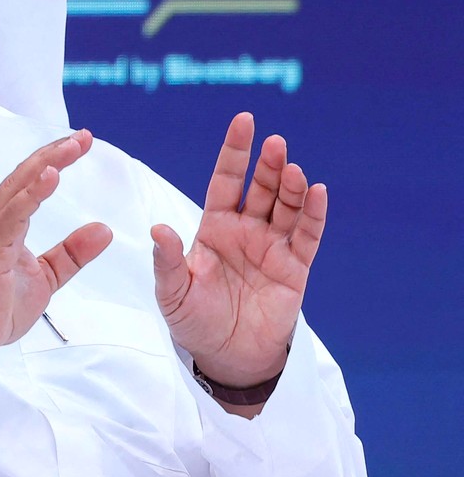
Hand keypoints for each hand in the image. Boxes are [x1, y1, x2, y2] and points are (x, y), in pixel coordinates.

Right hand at [0, 130, 112, 364]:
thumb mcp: (47, 276)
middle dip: (54, 153)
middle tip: (83, 137)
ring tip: (70, 148)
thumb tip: (103, 230)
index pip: (32, 183)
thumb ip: (73, 252)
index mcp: (8, 225)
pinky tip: (48, 178)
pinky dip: (31, 195)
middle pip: (25, 176)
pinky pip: (13, 216)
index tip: (81, 143)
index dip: (55, 160)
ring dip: (45, 165)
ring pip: (18, 189)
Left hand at [152, 113, 326, 388]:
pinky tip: (318, 192)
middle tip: (276, 142)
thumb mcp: (172, 291)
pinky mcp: (295, 269)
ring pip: (287, 207)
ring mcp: (273, 247)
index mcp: (214, 226)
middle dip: (269, 165)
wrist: (225, 356)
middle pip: (261, 188)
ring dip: (292, 187)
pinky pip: (308, 237)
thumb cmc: (193, 320)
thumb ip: (167, 260)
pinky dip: (314, 215)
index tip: (245, 121)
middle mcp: (246, 230)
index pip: (226, 179)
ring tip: (294, 170)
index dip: (235, 152)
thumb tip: (157, 228)